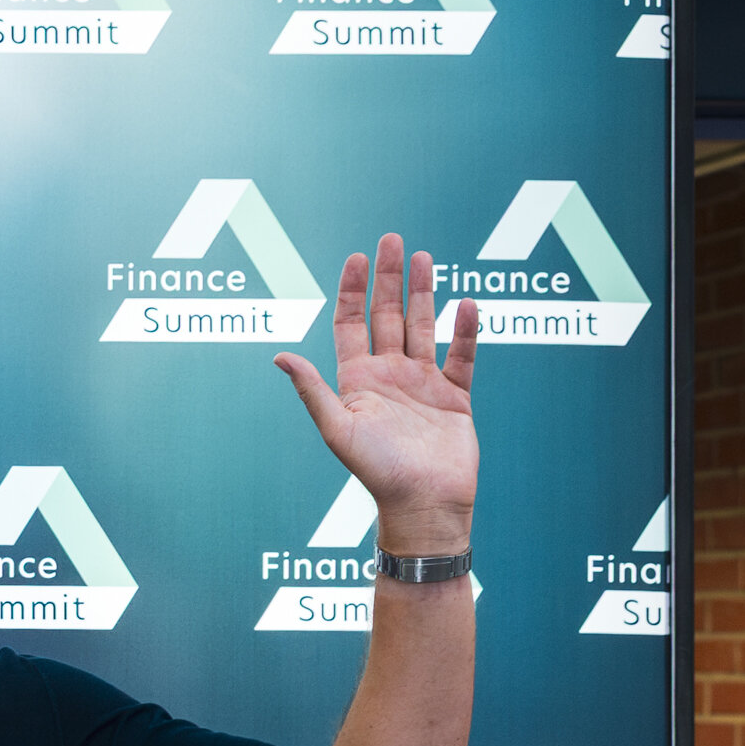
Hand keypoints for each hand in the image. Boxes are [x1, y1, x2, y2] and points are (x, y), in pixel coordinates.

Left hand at [271, 235, 477, 555]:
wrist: (423, 505)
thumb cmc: (376, 472)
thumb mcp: (337, 428)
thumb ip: (313, 390)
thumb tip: (279, 356)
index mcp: (357, 382)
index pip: (352, 325)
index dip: (353, 292)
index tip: (356, 257)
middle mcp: (389, 378)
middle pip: (388, 317)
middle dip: (390, 279)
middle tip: (393, 239)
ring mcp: (423, 385)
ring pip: (423, 328)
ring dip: (424, 293)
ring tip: (426, 256)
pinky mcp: (455, 399)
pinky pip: (462, 357)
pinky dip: (465, 331)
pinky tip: (465, 304)